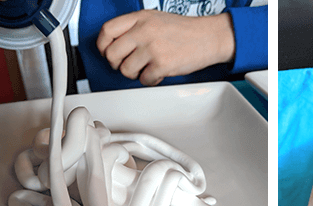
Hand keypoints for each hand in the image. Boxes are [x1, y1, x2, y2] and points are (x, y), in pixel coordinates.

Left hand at [96, 10, 234, 85]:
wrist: (209, 37)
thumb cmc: (185, 31)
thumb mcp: (156, 19)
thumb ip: (135, 28)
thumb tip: (116, 45)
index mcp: (140, 18)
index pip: (107, 30)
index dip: (103, 45)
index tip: (107, 52)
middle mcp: (144, 31)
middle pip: (112, 53)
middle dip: (117, 64)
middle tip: (127, 65)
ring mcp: (153, 48)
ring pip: (126, 70)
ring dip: (134, 74)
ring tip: (146, 68)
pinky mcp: (162, 64)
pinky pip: (144, 80)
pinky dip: (150, 80)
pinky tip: (158, 73)